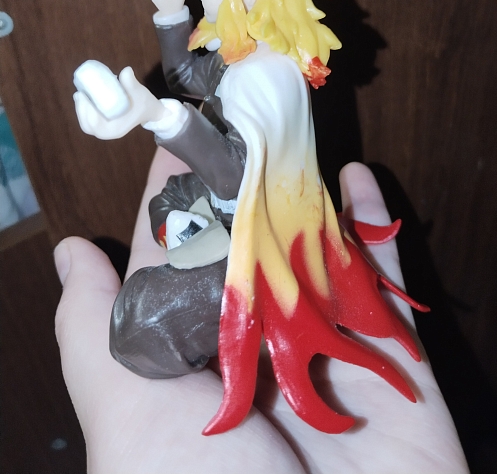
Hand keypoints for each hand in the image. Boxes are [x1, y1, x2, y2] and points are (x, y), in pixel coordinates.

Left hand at [54, 151, 468, 473]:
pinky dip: (375, 226)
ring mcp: (327, 344)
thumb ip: (95, 335)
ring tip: (294, 132)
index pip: (183, 255)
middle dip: (248, 180)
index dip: (177, 195)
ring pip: (317, 248)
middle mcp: (260, 342)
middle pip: (253, 242)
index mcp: (198, 352)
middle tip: (244, 116)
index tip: (178, 137)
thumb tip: (68, 255)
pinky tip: (357, 177)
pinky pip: (385, 278)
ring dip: (307, 189)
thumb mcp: (128, 420)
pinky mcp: (389, 354)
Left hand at [74, 66, 167, 139]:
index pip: (95, 125)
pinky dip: (84, 109)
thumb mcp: (140, 93)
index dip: (86, 112)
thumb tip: (125, 71)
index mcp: (116, 130)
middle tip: (79, 94)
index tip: (84, 96)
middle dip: (81, 110)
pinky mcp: (102, 123)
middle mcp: (108, 132)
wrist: (150, 110)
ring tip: (80, 94)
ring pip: (86, 122)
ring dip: (81, 109)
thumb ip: (132, 83)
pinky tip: (84, 96)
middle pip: (87, 126)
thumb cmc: (144, 103)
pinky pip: (89, 119)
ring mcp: (104, 129)